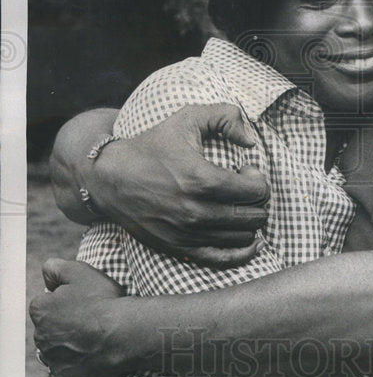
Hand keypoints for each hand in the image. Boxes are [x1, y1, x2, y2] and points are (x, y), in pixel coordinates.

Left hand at [30, 258, 127, 376]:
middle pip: (47, 329)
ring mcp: (51, 361)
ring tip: (87, 342)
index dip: (62, 301)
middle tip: (88, 320)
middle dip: (62, 325)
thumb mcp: (80, 271)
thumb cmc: (103, 301)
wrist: (123, 334)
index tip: (81, 301)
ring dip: (63, 348)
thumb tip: (46, 272)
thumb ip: (56, 268)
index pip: (44, 304)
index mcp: (40, 310)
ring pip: (50, 353)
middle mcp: (40, 337)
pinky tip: (68, 371)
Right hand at [89, 104, 269, 266]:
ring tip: (236, 205)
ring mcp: (187, 234)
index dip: (258, 179)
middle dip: (257, 200)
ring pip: (244, 238)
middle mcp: (196, 211)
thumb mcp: (187, 117)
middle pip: (254, 216)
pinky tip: (248, 239)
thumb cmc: (152, 146)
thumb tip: (251, 140)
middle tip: (243, 188)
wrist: (110, 178)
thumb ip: (226, 116)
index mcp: (201, 179)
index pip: (255, 191)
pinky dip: (242, 251)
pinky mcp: (179, 248)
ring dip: (249, 221)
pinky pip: (224, 260)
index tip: (246, 170)